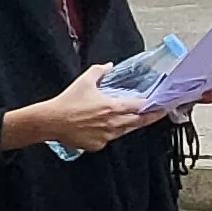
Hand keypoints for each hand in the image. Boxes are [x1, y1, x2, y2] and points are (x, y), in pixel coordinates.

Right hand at [4, 64, 151, 153]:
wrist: (52, 121)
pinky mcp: (98, 144)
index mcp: (111, 107)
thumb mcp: (85, 81)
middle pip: (138, 122)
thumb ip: (100, 71)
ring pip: (124, 131)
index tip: (159, 104)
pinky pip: (109, 139)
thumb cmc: (67, 103)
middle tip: (157, 114)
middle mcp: (112, 123)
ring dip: (128, 124)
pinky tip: (101, 126)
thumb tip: (109, 66)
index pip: (138, 106)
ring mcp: (106, 136)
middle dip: (149, 117)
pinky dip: (109, 132)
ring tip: (128, 118)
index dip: (150, 105)